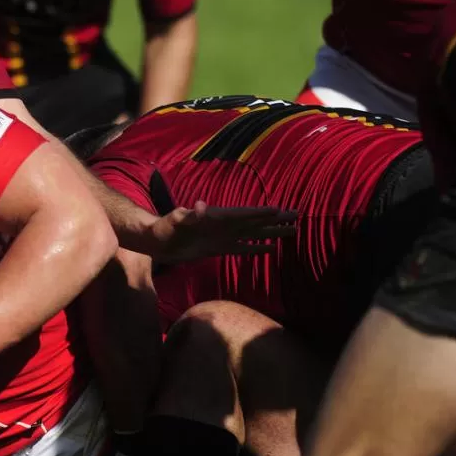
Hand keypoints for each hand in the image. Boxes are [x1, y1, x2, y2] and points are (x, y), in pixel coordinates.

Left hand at [151, 200, 295, 263]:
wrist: (157, 241)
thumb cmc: (165, 228)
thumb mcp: (175, 220)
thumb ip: (189, 215)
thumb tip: (201, 206)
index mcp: (217, 217)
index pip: (243, 214)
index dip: (260, 214)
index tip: (279, 211)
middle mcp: (224, 225)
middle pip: (255, 222)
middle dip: (276, 220)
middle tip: (298, 216)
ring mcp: (224, 236)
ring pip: (254, 234)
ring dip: (272, 233)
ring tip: (293, 231)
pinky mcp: (220, 248)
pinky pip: (243, 248)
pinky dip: (258, 248)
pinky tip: (272, 249)